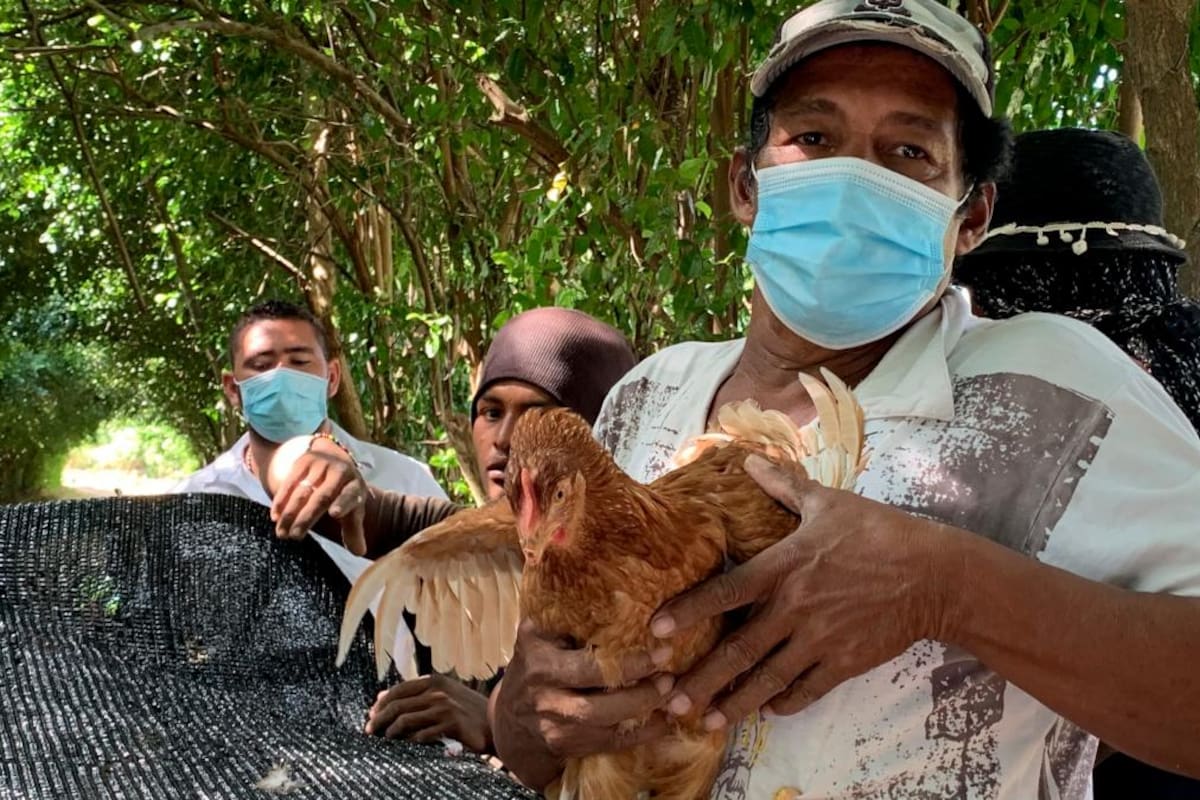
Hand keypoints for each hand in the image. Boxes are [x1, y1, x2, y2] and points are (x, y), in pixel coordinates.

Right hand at [267, 434, 368, 554]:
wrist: (335, 460)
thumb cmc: (344, 493)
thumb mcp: (353, 508)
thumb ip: (354, 531)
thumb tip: (359, 552)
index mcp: (355, 486)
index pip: (350, 495)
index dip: (343, 504)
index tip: (334, 514)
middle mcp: (340, 472)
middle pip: (322, 497)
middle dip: (307, 518)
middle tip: (294, 536)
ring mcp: (321, 465)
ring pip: (303, 491)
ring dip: (290, 513)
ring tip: (282, 533)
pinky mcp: (304, 461)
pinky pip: (289, 482)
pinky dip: (281, 500)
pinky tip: (275, 516)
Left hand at [366, 674, 491, 752]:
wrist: (495, 721)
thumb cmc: (467, 710)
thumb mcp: (444, 694)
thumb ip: (417, 694)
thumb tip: (381, 696)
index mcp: (435, 680)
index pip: (399, 690)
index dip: (382, 703)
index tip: (371, 715)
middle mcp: (438, 691)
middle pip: (397, 705)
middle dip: (379, 718)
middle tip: (370, 730)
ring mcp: (444, 707)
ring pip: (405, 720)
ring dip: (391, 732)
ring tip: (386, 739)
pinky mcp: (451, 724)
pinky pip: (421, 735)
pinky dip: (410, 741)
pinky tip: (408, 744)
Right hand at [489, 620, 674, 790]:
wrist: (511, 723)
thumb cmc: (534, 667)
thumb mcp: (538, 637)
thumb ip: (563, 614)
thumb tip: (605, 580)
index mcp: (539, 658)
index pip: (586, 662)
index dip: (626, 660)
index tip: (659, 646)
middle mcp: (543, 692)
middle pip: (596, 697)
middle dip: (639, 688)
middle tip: (670, 674)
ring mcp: (554, 723)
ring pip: (605, 722)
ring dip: (644, 709)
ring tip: (672, 694)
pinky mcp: (567, 745)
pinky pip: (610, 743)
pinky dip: (641, 735)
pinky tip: (664, 721)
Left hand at [651, 454, 946, 730]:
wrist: (934, 574)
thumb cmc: (880, 532)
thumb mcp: (830, 503)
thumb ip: (785, 486)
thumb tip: (751, 460)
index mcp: (785, 567)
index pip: (726, 591)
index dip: (689, 610)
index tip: (657, 630)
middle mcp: (795, 607)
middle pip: (739, 650)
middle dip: (702, 679)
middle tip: (670, 701)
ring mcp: (820, 639)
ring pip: (768, 679)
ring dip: (735, 703)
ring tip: (708, 723)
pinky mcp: (845, 662)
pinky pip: (806, 690)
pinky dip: (784, 703)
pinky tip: (767, 710)